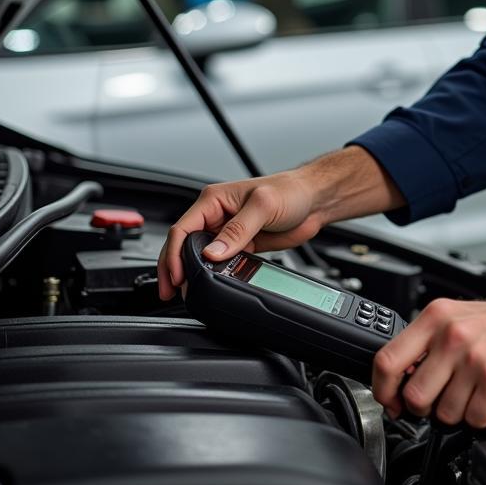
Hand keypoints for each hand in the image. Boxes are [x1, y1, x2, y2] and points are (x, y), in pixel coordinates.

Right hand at [157, 167, 321, 300]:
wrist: (314, 201)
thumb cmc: (290, 191)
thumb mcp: (263, 206)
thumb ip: (238, 230)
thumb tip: (213, 252)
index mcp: (214, 200)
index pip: (183, 228)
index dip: (174, 254)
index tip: (174, 275)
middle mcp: (217, 216)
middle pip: (184, 245)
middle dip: (174, 268)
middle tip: (170, 291)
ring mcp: (228, 233)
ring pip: (200, 257)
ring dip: (193, 274)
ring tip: (186, 293)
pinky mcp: (241, 246)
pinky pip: (221, 264)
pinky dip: (213, 276)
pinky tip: (211, 286)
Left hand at [372, 294, 485, 428]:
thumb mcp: (459, 318)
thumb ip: (427, 344)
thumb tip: (399, 379)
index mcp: (436, 316)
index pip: (387, 360)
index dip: (383, 390)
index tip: (391, 402)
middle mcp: (452, 334)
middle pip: (414, 396)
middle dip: (427, 408)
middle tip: (445, 399)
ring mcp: (474, 357)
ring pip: (444, 413)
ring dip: (460, 412)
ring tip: (476, 391)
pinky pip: (474, 419)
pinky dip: (483, 416)